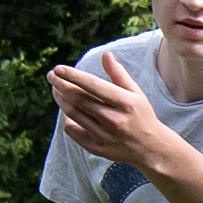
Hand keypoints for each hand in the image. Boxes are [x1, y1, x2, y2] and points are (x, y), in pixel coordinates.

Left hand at [45, 54, 172, 174]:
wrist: (150, 148)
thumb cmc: (141, 115)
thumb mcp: (136, 93)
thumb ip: (119, 74)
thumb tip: (106, 55)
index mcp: (125, 103)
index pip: (93, 85)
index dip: (73, 75)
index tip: (58, 68)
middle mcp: (114, 119)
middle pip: (78, 98)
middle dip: (60, 84)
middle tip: (52, 75)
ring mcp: (104, 135)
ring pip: (72, 113)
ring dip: (60, 99)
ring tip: (56, 89)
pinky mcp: (96, 147)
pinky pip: (72, 131)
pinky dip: (66, 119)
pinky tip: (66, 110)